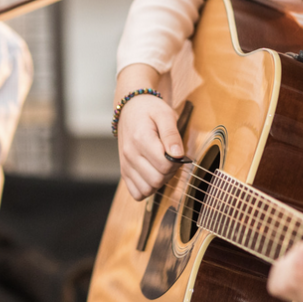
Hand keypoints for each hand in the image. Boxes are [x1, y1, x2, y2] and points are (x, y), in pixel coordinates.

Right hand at [115, 64, 183, 199]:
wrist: (130, 108)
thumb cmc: (150, 110)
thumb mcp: (165, 114)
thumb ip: (172, 135)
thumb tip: (178, 155)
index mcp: (141, 139)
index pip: (165, 165)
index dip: (176, 163)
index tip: (177, 153)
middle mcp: (130, 154)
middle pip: (157, 180)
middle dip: (169, 173)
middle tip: (171, 159)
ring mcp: (125, 164)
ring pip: (147, 189)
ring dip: (159, 182)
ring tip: (161, 167)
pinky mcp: (124, 171)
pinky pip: (136, 193)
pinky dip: (147, 189)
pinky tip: (152, 175)